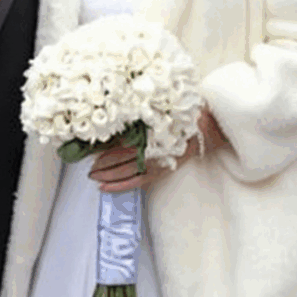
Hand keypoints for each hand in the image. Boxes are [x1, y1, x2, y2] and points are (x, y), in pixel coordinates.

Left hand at [88, 108, 227, 192]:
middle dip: (104, 167)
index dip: (108, 153)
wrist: (209, 126)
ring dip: (110, 177)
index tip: (91, 155)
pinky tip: (108, 187)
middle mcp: (156, 151)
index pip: (126, 147)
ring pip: (130, 174)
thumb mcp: (161, 109)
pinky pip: (139, 181)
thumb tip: (116, 122)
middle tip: (88, 169)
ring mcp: (159, 163)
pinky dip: (122, 185)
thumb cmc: (184, 114)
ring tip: (94, 178)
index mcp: (154, 135)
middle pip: (124, 162)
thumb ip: (140, 118)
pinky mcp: (162, 170)